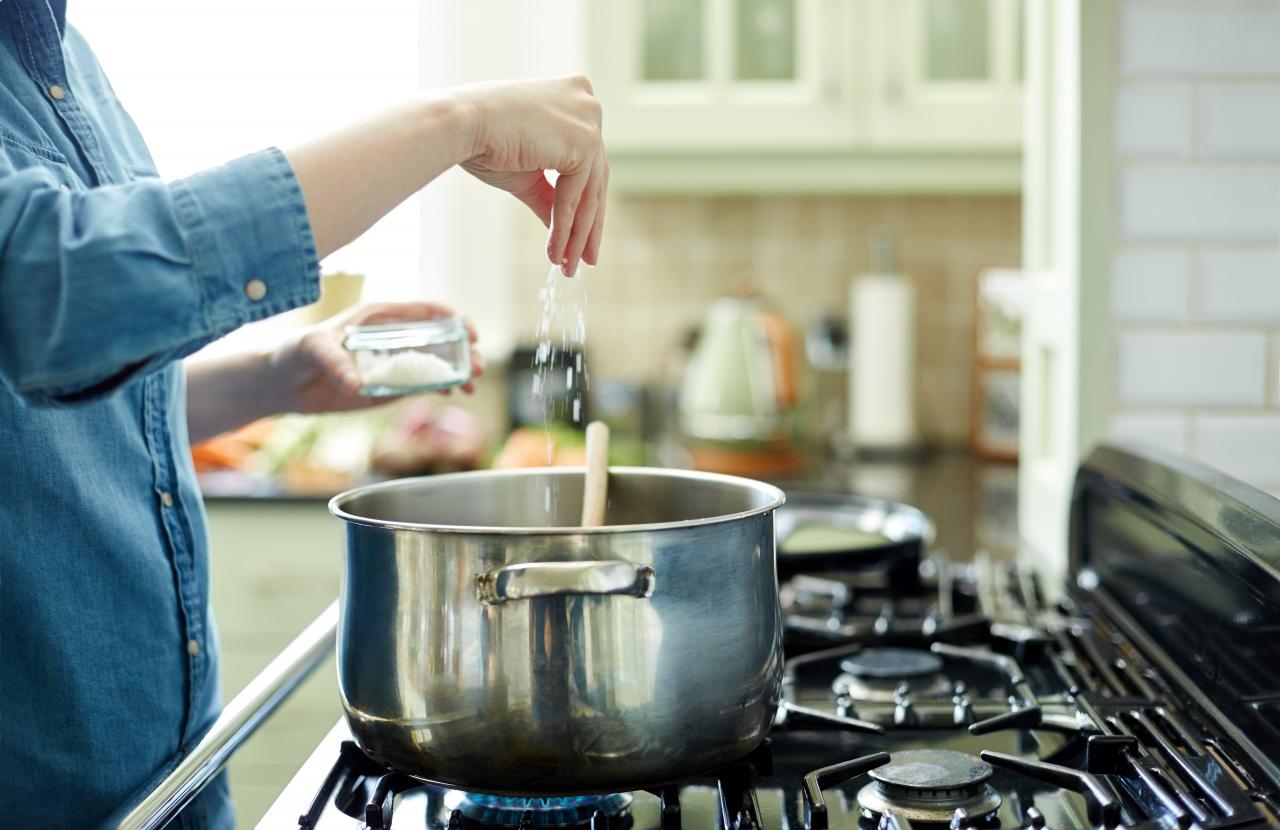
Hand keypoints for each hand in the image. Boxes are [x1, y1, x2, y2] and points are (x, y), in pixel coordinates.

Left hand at [266, 302, 483, 414]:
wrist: (285, 383)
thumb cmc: (295, 353)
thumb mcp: (310, 348)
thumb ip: (333, 361)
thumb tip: (356, 384)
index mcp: (381, 317)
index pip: (427, 311)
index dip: (454, 318)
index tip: (470, 333)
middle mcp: (394, 337)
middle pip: (441, 338)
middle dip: (465, 350)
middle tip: (478, 368)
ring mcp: (395, 361)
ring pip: (438, 362)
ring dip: (459, 371)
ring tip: (472, 386)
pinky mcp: (391, 385)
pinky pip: (425, 383)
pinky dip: (444, 386)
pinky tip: (455, 394)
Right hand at [456, 75, 607, 276]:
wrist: (460, 124)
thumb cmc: (481, 141)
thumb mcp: (526, 173)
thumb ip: (550, 197)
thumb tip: (565, 232)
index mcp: (573, 96)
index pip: (586, 161)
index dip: (583, 203)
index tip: (579, 238)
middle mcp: (587, 102)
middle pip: (594, 178)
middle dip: (587, 225)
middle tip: (583, 260)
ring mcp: (589, 119)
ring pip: (589, 192)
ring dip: (577, 234)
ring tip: (567, 266)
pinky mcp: (584, 140)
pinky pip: (576, 196)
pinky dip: (566, 227)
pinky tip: (556, 252)